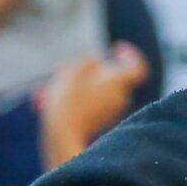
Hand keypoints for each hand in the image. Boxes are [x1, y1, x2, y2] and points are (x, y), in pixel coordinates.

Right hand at [38, 43, 148, 168]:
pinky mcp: (98, 124)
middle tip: (67, 70)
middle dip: (91, 72)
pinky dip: (74, 101)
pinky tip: (49, 102)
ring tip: (51, 88)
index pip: (137, 66)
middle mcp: (119, 98)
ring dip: (78, 87)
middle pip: (110, 78)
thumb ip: (88, 61)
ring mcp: (110, 113)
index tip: (116, 48)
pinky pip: (88, 107)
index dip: (130, 54)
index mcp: (118, 82)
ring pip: (96, 92)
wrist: (62, 137)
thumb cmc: (68, 100)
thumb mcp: (73, 70)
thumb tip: (96, 63)